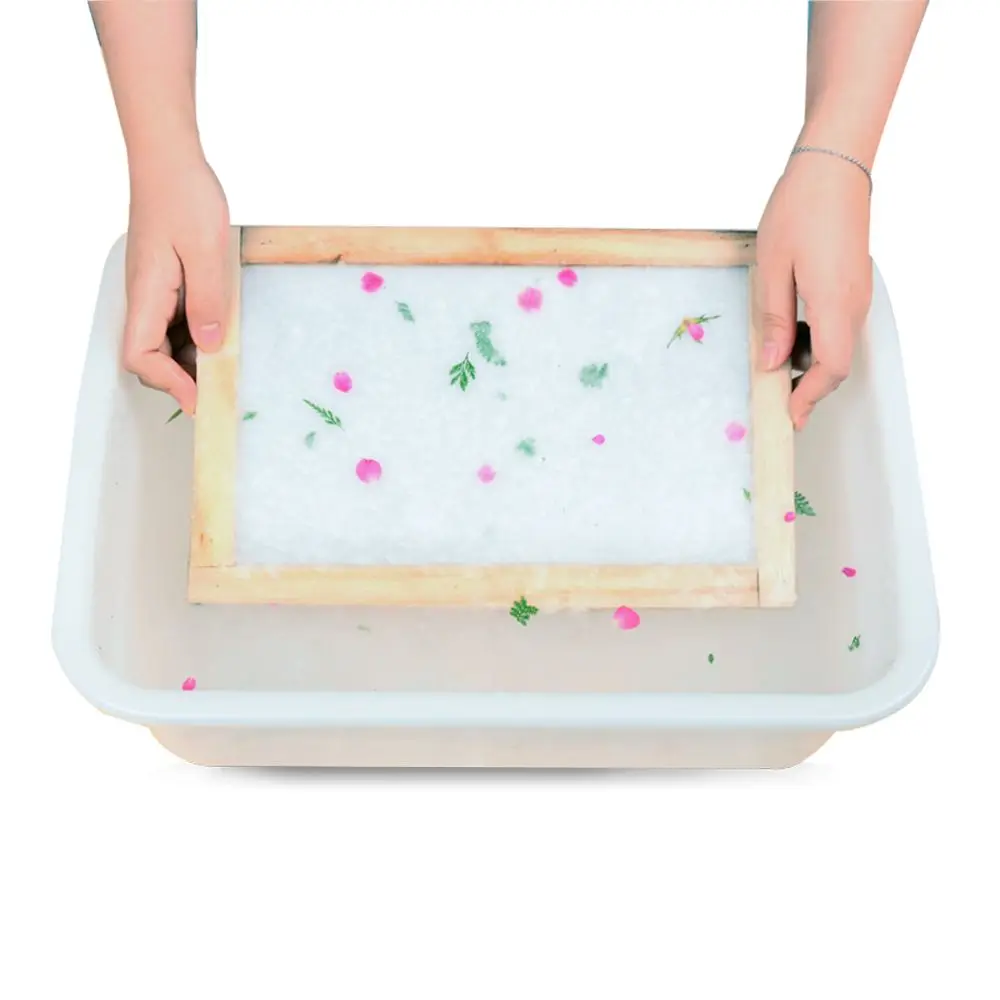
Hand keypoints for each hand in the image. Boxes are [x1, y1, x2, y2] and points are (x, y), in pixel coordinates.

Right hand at [123, 151, 230, 414]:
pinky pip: (177, 319)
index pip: (139, 356)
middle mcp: (145, 297)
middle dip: (181, 379)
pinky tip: (225, 334)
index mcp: (147, 294)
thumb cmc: (184, 196)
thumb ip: (208, 300)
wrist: (169, 157)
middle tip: (223, 392)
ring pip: (165, 340)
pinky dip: (198, 335)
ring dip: (192, 359)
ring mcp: (155, 290)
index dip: (168, 383)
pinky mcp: (167, 282)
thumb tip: (209, 345)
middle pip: (150, 357)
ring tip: (230, 368)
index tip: (201, 398)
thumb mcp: (205, 250)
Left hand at [756, 151, 872, 429]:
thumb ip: (773, 320)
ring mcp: (858, 291)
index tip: (788, 416)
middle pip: (838, 363)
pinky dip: (817, 341)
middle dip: (810, 388)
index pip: (830, 368)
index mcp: (834, 304)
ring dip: (812, 365)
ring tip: (777, 373)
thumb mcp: (772, 268)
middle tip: (780, 403)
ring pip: (839, 345)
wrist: (834, 165)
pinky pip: (839, 324)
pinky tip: (789, 336)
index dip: (809, 397)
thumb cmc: (799, 209)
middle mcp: (854, 303)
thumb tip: (772, 362)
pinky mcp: (853, 281)